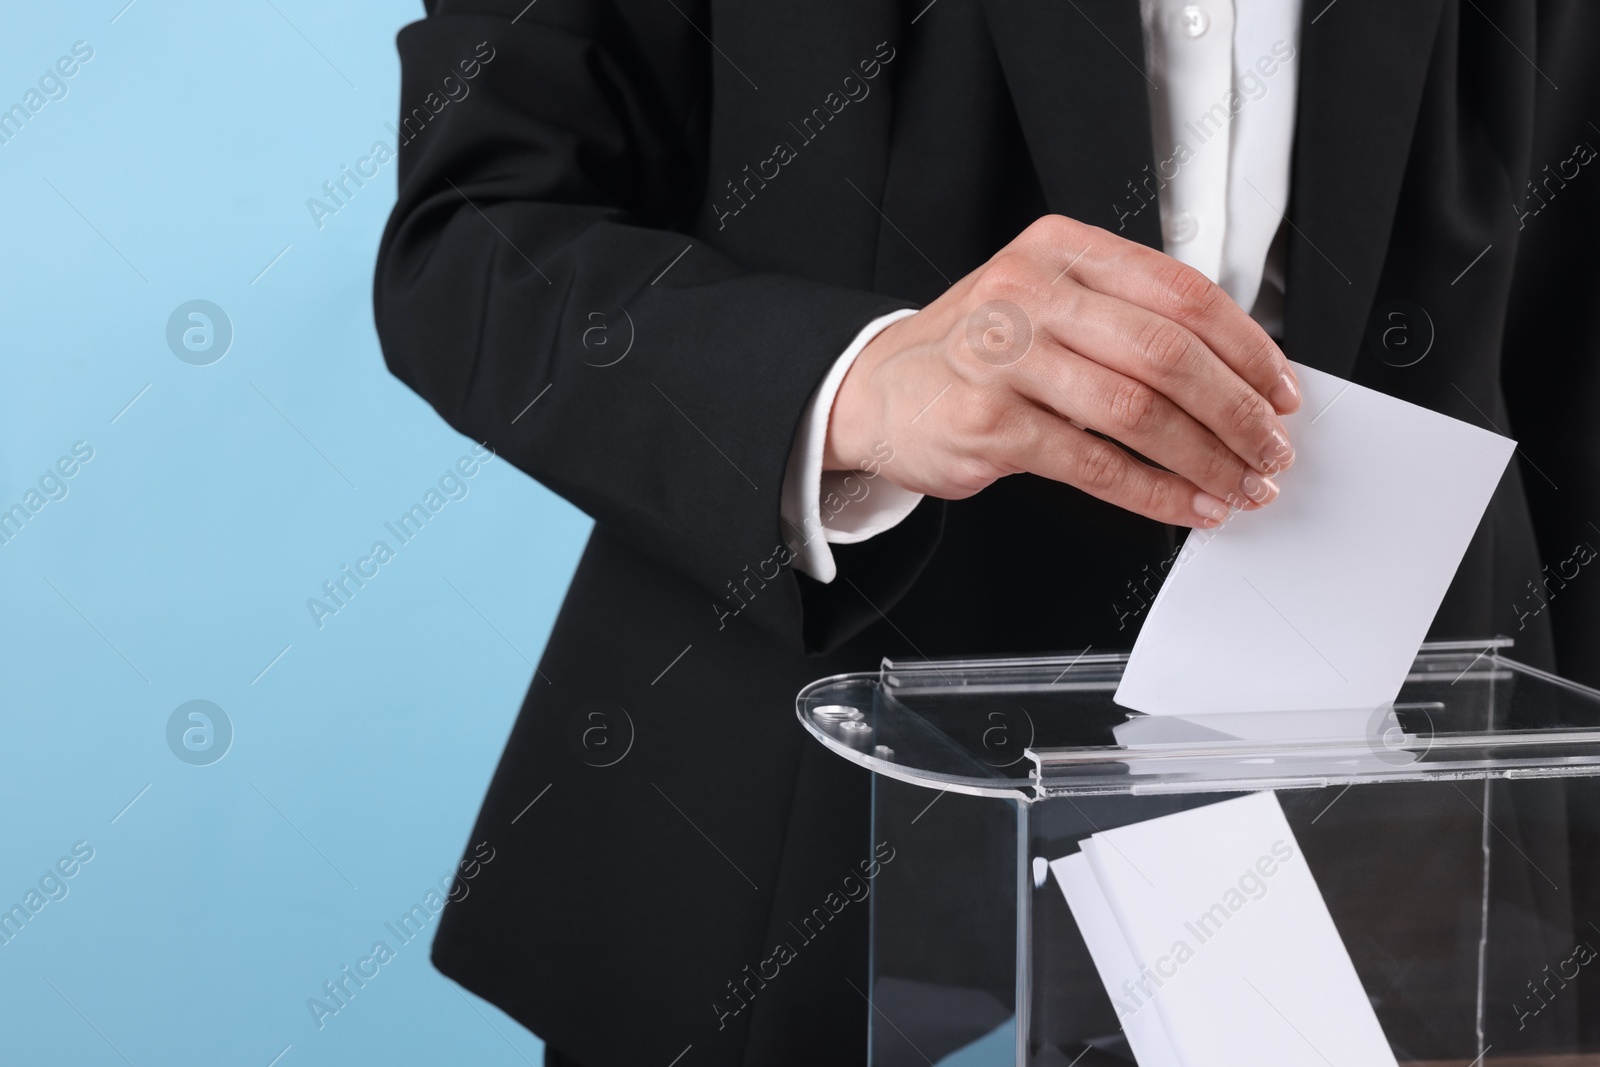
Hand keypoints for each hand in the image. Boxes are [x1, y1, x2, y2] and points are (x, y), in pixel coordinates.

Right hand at [824, 215, 1300, 527]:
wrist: (874, 390)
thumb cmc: (975, 350)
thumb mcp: (1044, 299)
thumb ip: (1123, 315)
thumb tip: (1234, 374)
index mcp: (1061, 250)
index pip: (1181, 292)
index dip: (1246, 346)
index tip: (1280, 389)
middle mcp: (1031, 292)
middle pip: (1169, 352)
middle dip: (1238, 411)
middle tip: (1270, 447)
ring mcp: (1006, 357)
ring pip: (1139, 411)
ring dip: (1206, 457)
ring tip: (1240, 484)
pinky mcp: (990, 422)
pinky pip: (1096, 464)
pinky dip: (1156, 493)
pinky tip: (1189, 506)